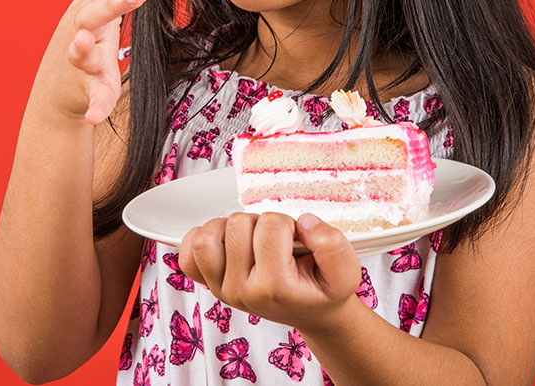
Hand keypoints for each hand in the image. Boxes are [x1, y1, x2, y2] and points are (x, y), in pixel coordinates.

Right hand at [23, 0, 206, 125]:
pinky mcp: (85, 92)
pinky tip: (96, 115)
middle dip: (113, 2)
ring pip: (82, 52)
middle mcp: (85, 31)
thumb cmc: (80, 43)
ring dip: (85, 47)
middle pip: (95, 11)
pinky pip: (92, 98)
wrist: (57, 94)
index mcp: (95, 8)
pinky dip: (95, 106)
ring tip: (86, 40)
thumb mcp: (86, 9)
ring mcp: (83, 62)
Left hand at [178, 212, 361, 332]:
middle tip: (277, 241)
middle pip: (238, 224)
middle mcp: (241, 291)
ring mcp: (221, 287)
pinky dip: (204, 237)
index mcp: (273, 288)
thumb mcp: (346, 272)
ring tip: (254, 239)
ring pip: (210, 233)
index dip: (288, 223)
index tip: (297, 240)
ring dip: (233, 226)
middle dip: (262, 223)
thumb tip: (305, 224)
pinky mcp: (208, 282)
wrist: (312, 311)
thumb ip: (334, 245)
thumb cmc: (324, 289)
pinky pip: (188, 251)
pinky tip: (228, 242)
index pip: (271, 226)